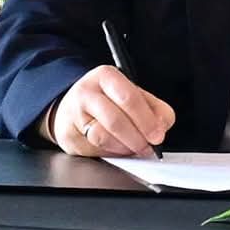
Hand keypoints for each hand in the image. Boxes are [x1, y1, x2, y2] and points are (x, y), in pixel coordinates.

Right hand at [53, 66, 174, 157]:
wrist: (72, 106)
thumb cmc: (108, 100)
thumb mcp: (133, 94)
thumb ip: (154, 108)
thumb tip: (162, 126)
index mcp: (105, 76)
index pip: (129, 98)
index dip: (146, 120)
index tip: (158, 135)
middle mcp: (86, 92)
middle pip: (115, 120)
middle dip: (137, 138)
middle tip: (149, 147)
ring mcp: (73, 115)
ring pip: (102, 137)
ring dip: (124, 148)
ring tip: (135, 148)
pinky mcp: (67, 136)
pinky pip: (93, 151)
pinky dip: (111, 154)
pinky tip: (119, 150)